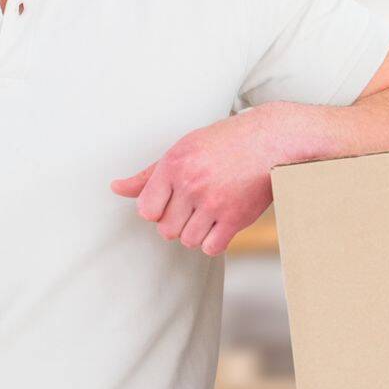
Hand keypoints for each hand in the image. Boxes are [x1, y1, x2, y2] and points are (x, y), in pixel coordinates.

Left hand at [111, 105, 297, 256]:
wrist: (273, 139)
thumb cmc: (224, 144)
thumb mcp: (183, 150)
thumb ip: (149, 175)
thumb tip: (116, 188)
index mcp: (174, 164)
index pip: (146, 210)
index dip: (157, 210)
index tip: (172, 200)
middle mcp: (191, 183)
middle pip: (166, 230)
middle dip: (177, 222)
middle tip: (195, 205)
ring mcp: (213, 202)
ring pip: (187, 240)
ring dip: (195, 233)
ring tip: (209, 212)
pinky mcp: (235, 217)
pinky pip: (210, 248)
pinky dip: (213, 242)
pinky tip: (221, 223)